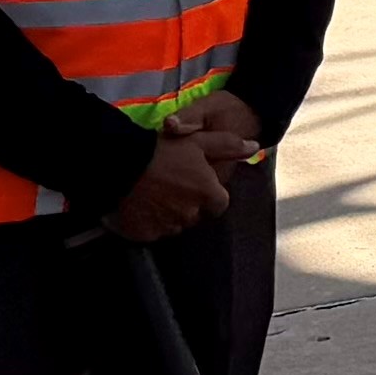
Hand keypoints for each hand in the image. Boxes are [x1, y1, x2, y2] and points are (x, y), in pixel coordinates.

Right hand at [104, 124, 235, 241]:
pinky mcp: (145, 234)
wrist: (120, 166)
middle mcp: (189, 214)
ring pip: (175, 224)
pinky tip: (143, 204)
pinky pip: (154, 231)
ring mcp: (166, 226)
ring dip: (170, 213)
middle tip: (173, 184)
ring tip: (156, 193)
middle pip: (196, 215)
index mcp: (206, 193)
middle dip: (189, 203)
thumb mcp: (199, 141)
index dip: (210, 194)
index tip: (197, 183)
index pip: (219, 204)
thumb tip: (255, 146)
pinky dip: (150, 221)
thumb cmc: (162, 151)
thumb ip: (229, 145)